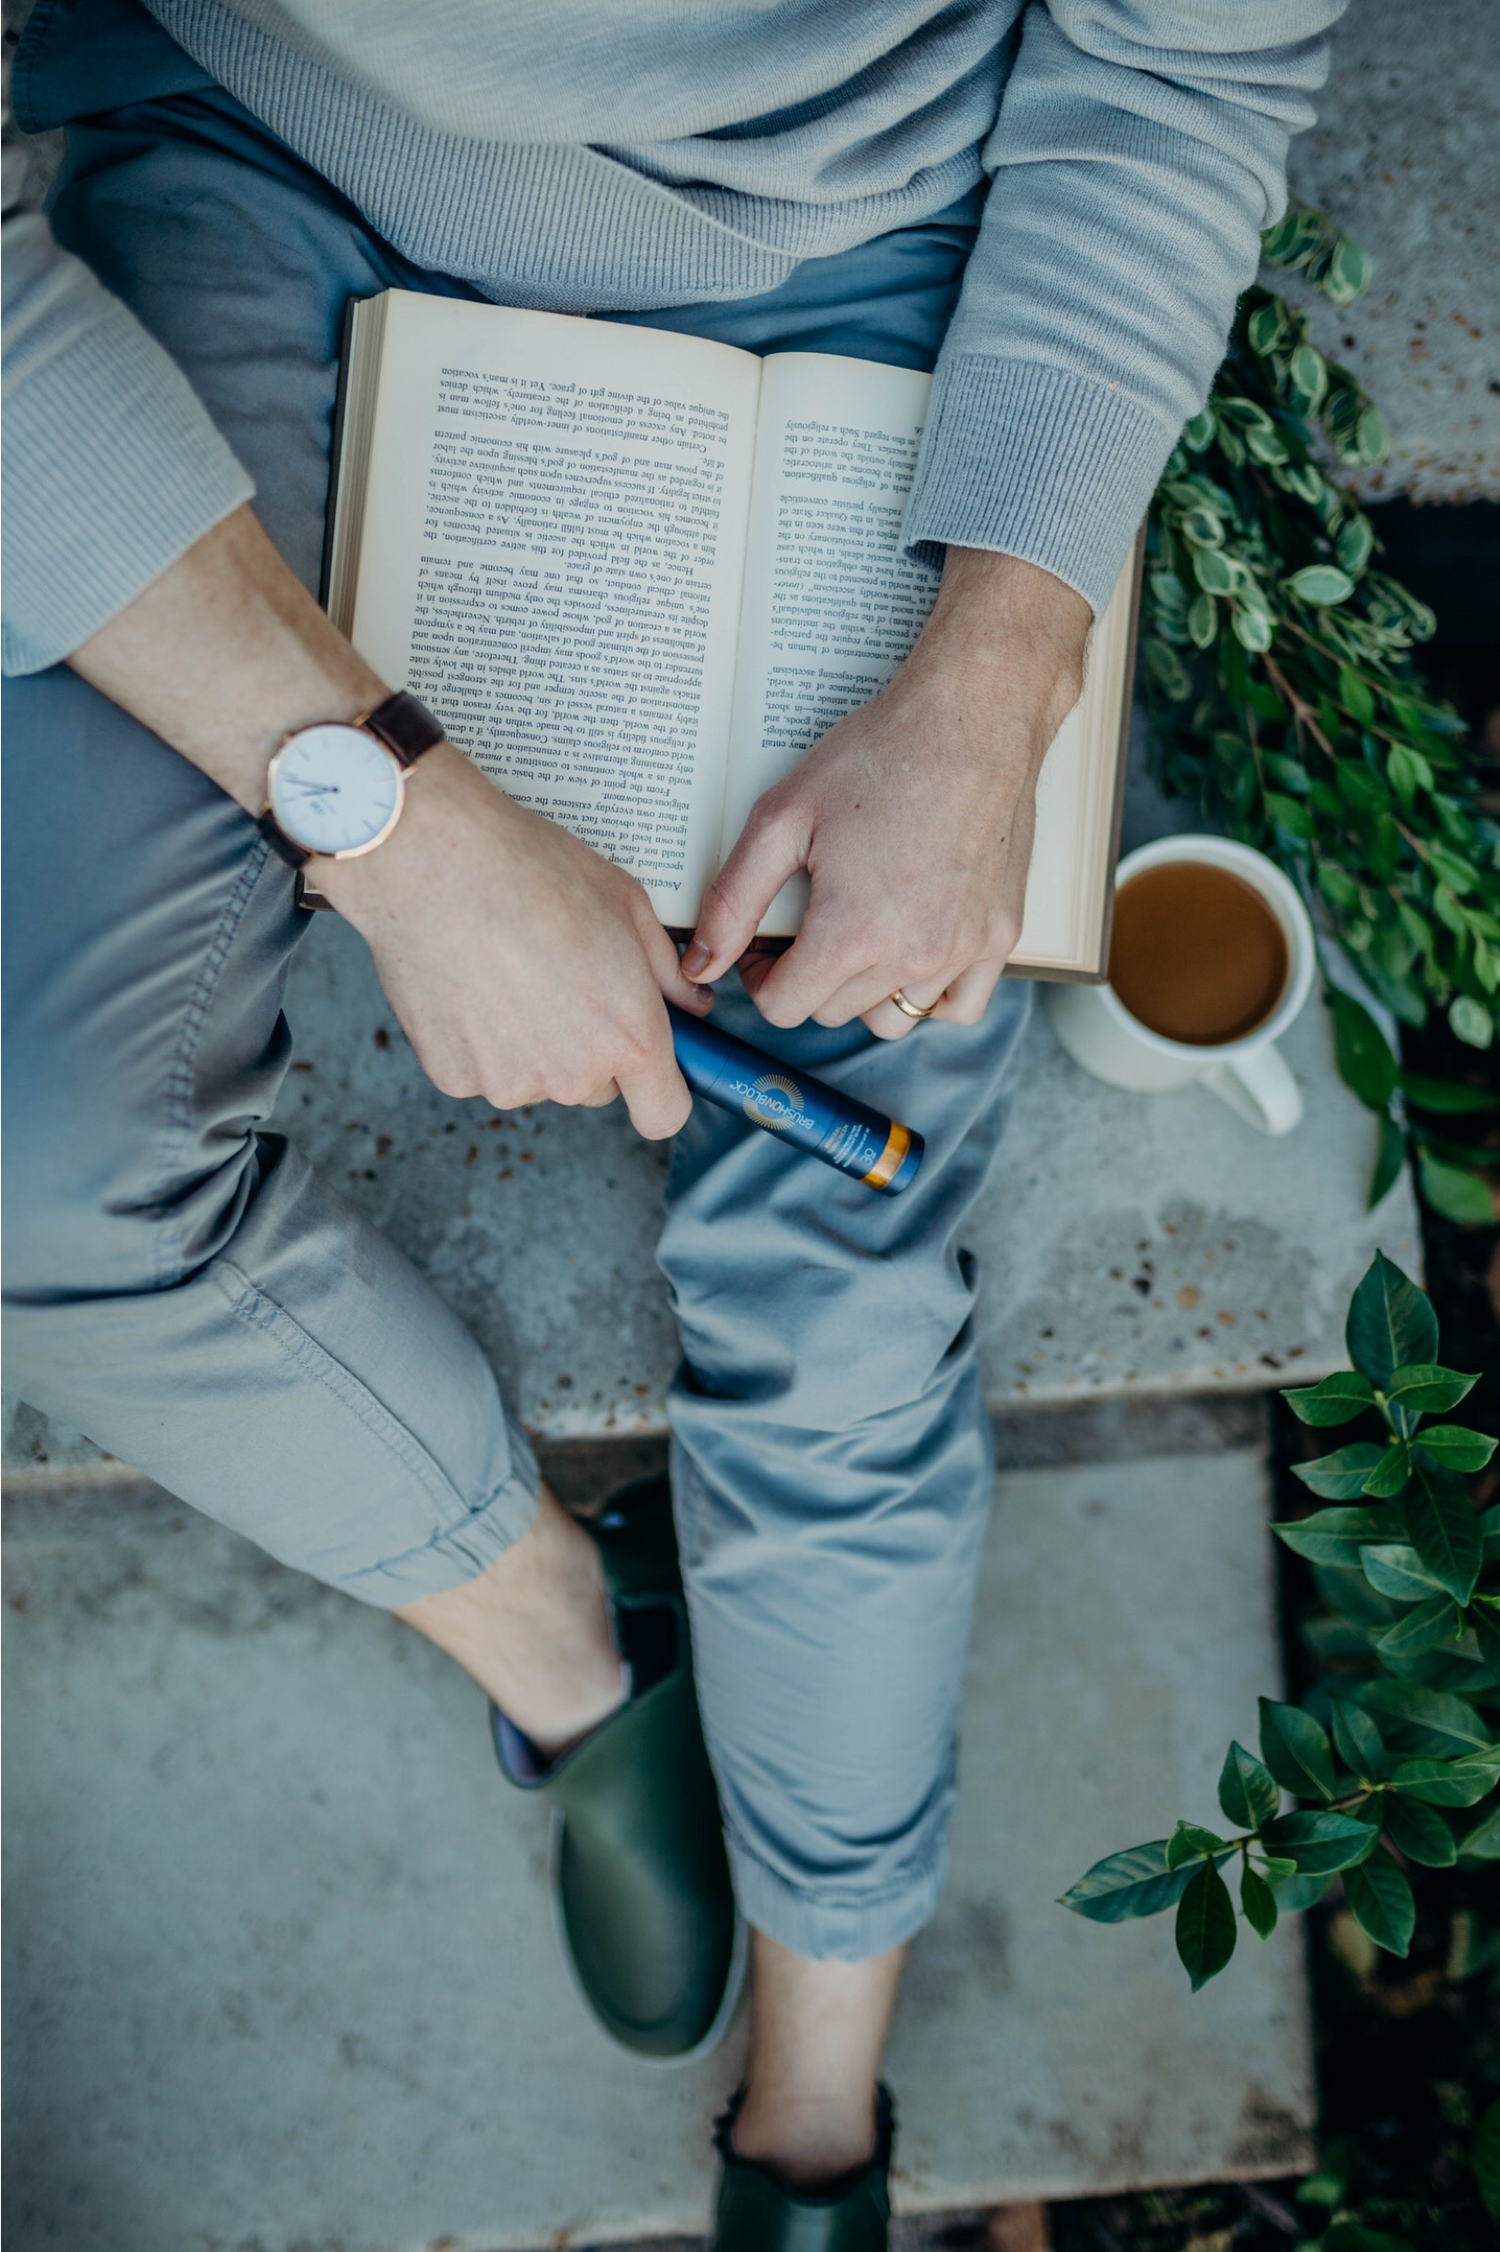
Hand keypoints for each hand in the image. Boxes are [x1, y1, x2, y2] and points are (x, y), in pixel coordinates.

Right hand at [318, 743, 708, 1136]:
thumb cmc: (533, 872)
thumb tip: (691, 1004)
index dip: (660, 1092)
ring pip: (537, 1079)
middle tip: (564, 983)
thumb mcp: (626, 907)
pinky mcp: (454, 1078)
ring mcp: (510, 1082)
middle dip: (590, 1049)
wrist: (433, 863)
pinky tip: (472, 983)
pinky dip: (480, 1040)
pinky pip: (483, 1069)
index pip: (663, 1115)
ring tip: (510, 973)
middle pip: (596, 1088)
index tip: (648, 1065)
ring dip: (532, 1044)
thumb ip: (667, 971)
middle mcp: (573, 1075)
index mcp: (631, 1039)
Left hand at [683, 550, 1090, 1036]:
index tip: (766, 943)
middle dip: (807, 978)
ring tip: (860, 934)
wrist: (972, 716)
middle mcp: (911, 955)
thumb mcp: (781, 820)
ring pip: (892, 1017)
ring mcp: (963, 949)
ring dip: (864, 990)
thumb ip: (733, 901)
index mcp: (851, 933)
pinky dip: (930, 995)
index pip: (784, 1008)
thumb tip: (699, 966)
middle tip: (807, 924)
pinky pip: (958, 1007)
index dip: (761, 976)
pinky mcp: (1000, 935)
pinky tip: (913, 952)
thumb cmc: (877, 755)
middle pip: (832, 1013)